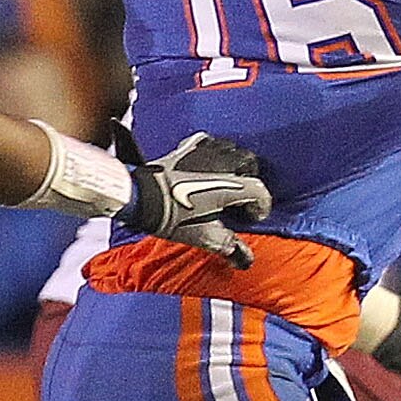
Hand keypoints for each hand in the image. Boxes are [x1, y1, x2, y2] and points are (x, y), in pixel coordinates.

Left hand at [121, 129, 269, 266]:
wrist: (139, 197)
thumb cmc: (172, 216)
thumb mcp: (204, 236)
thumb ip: (229, 246)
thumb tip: (245, 260)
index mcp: (232, 187)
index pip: (260, 192)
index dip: (261, 206)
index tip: (254, 217)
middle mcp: (223, 166)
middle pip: (250, 164)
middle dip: (251, 180)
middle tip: (243, 197)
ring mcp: (204, 154)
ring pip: (232, 149)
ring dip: (235, 162)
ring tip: (228, 177)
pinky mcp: (185, 149)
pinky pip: (206, 140)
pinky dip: (212, 148)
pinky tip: (208, 160)